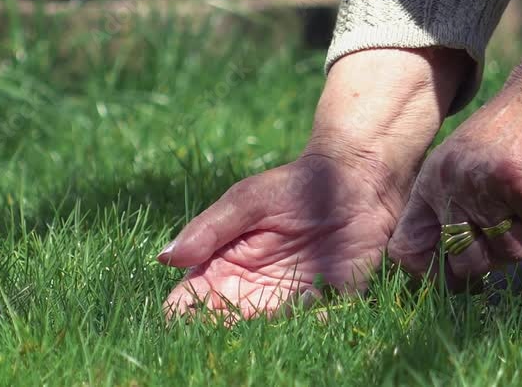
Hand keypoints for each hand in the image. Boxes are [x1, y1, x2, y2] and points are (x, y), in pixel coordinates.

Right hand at [159, 48, 469, 320]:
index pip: (189, 300)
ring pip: (260, 334)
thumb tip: (164, 259)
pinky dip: (301, 332)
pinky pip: (309, 328)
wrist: (356, 181)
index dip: (179, 315)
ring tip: (253, 332)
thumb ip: (210, 229)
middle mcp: (252, 290)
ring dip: (253, 341)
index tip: (179, 320)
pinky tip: (297, 325)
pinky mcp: (327, 303)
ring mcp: (288, 301)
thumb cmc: (295, 185)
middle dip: (212, 335)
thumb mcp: (247, 201)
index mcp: (224, 265)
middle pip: (220, 326)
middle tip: (216, 334)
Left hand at [388, 0, 521, 286]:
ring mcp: (480, 183)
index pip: (407, 250)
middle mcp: (448, 185)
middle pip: (469, 263)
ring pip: (513, 249)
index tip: (465, 274)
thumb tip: (462, 274)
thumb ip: (461, 212)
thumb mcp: (473, 169)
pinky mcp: (515, 179)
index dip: (435, 274)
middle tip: (521, 221)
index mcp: (432, 185)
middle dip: (502, 252)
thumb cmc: (519, 134)